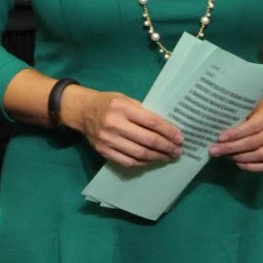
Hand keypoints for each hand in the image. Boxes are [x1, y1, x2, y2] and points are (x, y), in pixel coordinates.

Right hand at [68, 88, 182, 167]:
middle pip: (148, 140)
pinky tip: (151, 160)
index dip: (169, 131)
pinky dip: (143, 163)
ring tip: (167, 156)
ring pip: (140, 154)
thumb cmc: (107, 103)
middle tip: (177, 150)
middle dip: (167, 147)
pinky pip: (128, 161)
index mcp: (122, 107)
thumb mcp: (125, 99)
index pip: (152, 122)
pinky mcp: (103, 151)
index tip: (180, 138)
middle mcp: (114, 123)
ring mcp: (107, 139)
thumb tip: (167, 128)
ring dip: (157, 157)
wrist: (82, 111)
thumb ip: (143, 112)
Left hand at [209, 100, 262, 171]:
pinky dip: (253, 167)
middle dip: (233, 148)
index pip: (254, 126)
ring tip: (224, 156)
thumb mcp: (248, 105)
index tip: (219, 138)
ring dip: (241, 158)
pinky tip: (239, 163)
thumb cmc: (256, 106)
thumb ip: (238, 116)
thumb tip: (216, 131)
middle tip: (215, 150)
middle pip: (256, 142)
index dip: (236, 134)